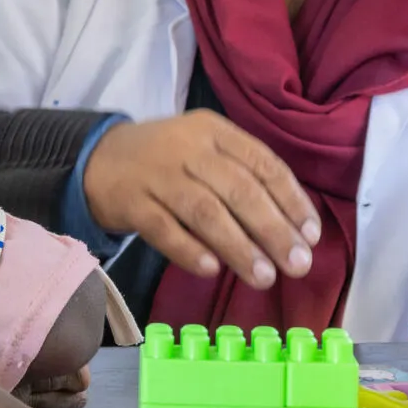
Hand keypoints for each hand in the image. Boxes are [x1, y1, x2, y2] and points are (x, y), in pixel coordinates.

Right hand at [82, 112, 320, 289]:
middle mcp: (187, 147)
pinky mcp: (130, 201)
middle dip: (273, 230)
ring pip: (205, 210)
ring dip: (238, 246)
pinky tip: (210, 270)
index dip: (291, 201)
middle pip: (238, 189)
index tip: (311, 236)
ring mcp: (156, 173)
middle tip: (297, 264)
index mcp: (215, 131)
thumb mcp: (205, 152)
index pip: (262, 164)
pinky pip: (163, 228)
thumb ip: (242, 180)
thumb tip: (292, 231)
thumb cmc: (167, 162)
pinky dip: (189, 249)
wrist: (96, 158)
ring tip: (263, 277)